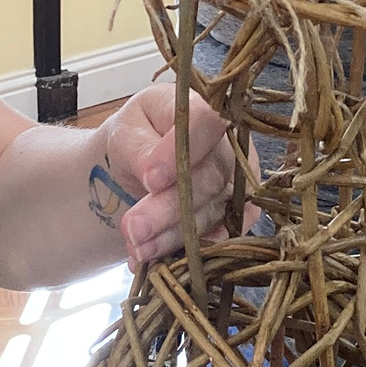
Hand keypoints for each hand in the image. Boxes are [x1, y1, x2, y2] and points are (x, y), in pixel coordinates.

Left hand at [93, 83, 237, 264]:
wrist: (138, 167)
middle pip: (211, 177)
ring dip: (172, 236)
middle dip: (169, 207)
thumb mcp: (125, 133)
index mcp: (203, 107)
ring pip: (213, 214)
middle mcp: (232, 145)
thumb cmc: (135, 139)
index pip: (206, 123)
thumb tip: (155, 177)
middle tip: (133, 228)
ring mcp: (240, 182)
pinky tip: (152, 260)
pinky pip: (219, 238)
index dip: (181, 152)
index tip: (151, 179)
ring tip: (135, 248)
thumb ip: (139, 148)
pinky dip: (183, 252)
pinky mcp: (239, 215)